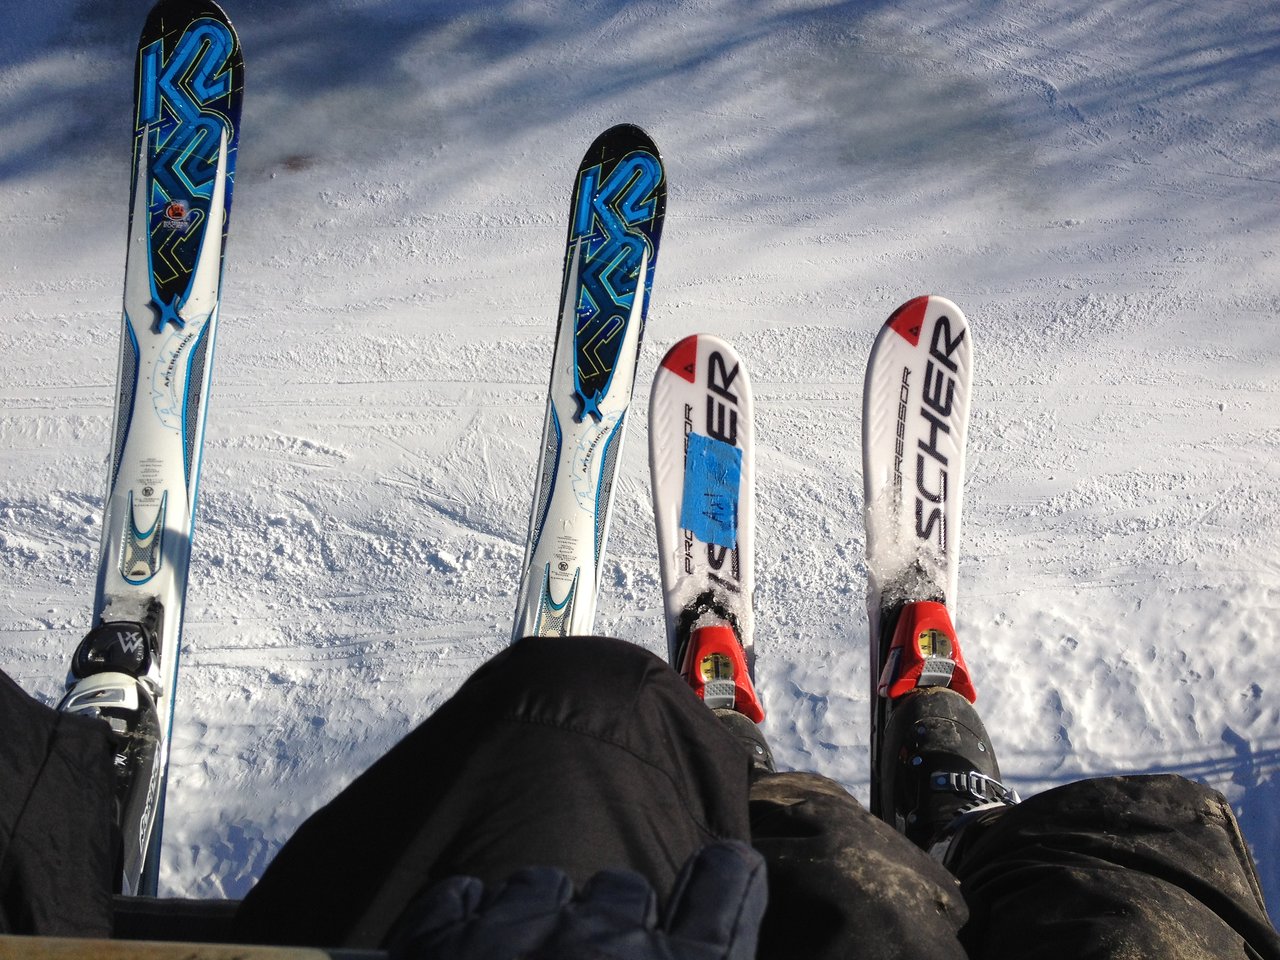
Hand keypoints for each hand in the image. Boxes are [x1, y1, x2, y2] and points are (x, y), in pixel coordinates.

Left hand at [391, 840, 766, 959]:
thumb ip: (688, 950)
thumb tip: (691, 944)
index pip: (727, 898)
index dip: (727, 877)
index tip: (726, 863)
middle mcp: (605, 948)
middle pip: (625, 891)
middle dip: (613, 917)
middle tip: (594, 956)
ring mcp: (519, 938)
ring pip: (540, 886)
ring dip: (537, 914)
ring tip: (521, 954)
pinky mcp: (440, 939)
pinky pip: (460, 899)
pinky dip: (463, 917)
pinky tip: (461, 940)